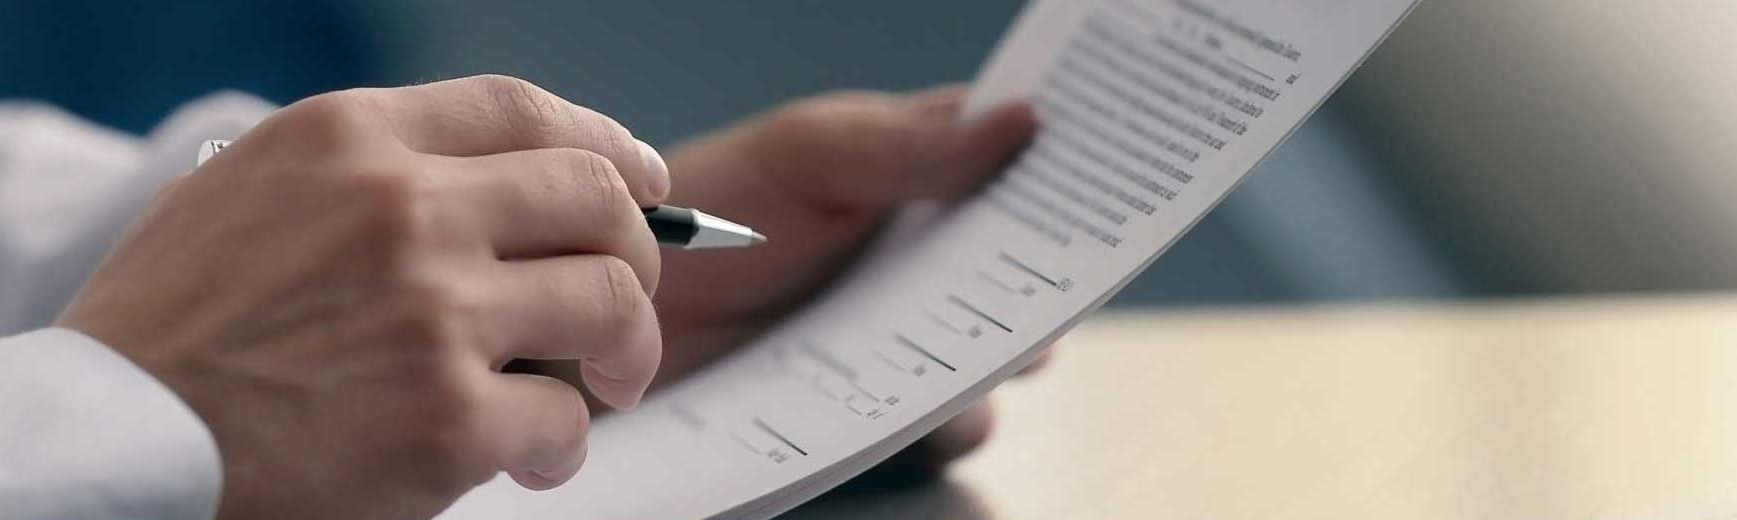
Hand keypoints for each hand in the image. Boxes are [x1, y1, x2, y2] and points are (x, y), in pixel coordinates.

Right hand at [56, 75, 668, 519]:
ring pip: (609, 304)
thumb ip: (355, 178)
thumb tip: (475, 192)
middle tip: (615, 313)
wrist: (107, 443)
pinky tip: (523, 464)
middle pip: (596, 198)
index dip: (606, 145)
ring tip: (593, 391)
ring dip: (620, 355)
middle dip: (633, 257)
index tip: (640, 183)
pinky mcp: (446, 419)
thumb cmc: (160, 337)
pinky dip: (559, 449)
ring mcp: (433, 311)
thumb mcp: (238, 196)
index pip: (522, 109)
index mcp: (349, 140)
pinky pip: (563, 421)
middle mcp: (404, 208)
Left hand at [655, 86, 1038, 467]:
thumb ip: (909, 144)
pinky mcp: (880, 413)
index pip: (1020, 164)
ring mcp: (907, 341)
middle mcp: (926, 259)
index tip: (1116, 171)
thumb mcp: (805, 158)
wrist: (620, 315)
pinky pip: (944, 427)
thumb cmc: (707, 217)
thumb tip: (1024, 118)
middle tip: (1054, 277)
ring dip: (1005, 358)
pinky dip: (947, 422)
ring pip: (1000, 357)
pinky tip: (924, 410)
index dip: (1069, 168)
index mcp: (918, 173)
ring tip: (992, 352)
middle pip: (1028, 270)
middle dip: (1051, 276)